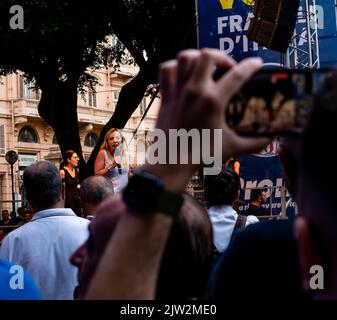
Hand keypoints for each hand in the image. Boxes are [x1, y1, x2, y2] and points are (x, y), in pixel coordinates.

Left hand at [145, 49, 270, 190]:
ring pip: (185, 57)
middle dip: (222, 56)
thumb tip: (271, 138)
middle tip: (228, 68)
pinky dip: (175, 66)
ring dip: (198, 57)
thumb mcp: (232, 148)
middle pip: (207, 55)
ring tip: (206, 66)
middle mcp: (194, 91)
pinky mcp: (166, 96)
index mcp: (213, 102)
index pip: (237, 75)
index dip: (251, 66)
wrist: (172, 162)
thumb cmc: (200, 155)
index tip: (257, 64)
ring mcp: (178, 92)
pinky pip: (166, 70)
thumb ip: (255, 143)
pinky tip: (184, 74)